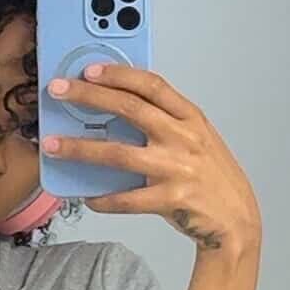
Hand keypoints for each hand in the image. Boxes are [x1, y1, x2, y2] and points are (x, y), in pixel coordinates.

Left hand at [41, 63, 261, 257]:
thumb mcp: (196, 139)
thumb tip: (114, 112)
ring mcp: (177, 169)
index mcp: (191, 118)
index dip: (118, 74)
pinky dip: (103, 199)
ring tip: (52, 145)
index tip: (89, 69)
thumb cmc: (211, 177)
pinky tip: (87, 197)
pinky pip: (127, 200)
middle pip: (129, 109)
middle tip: (58, 91)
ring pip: (118, 154)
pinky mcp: (171, 199)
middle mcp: (184, 138)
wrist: (236, 219)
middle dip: (89, 97)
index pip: (151, 85)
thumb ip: (165, 123)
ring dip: (80, 149)